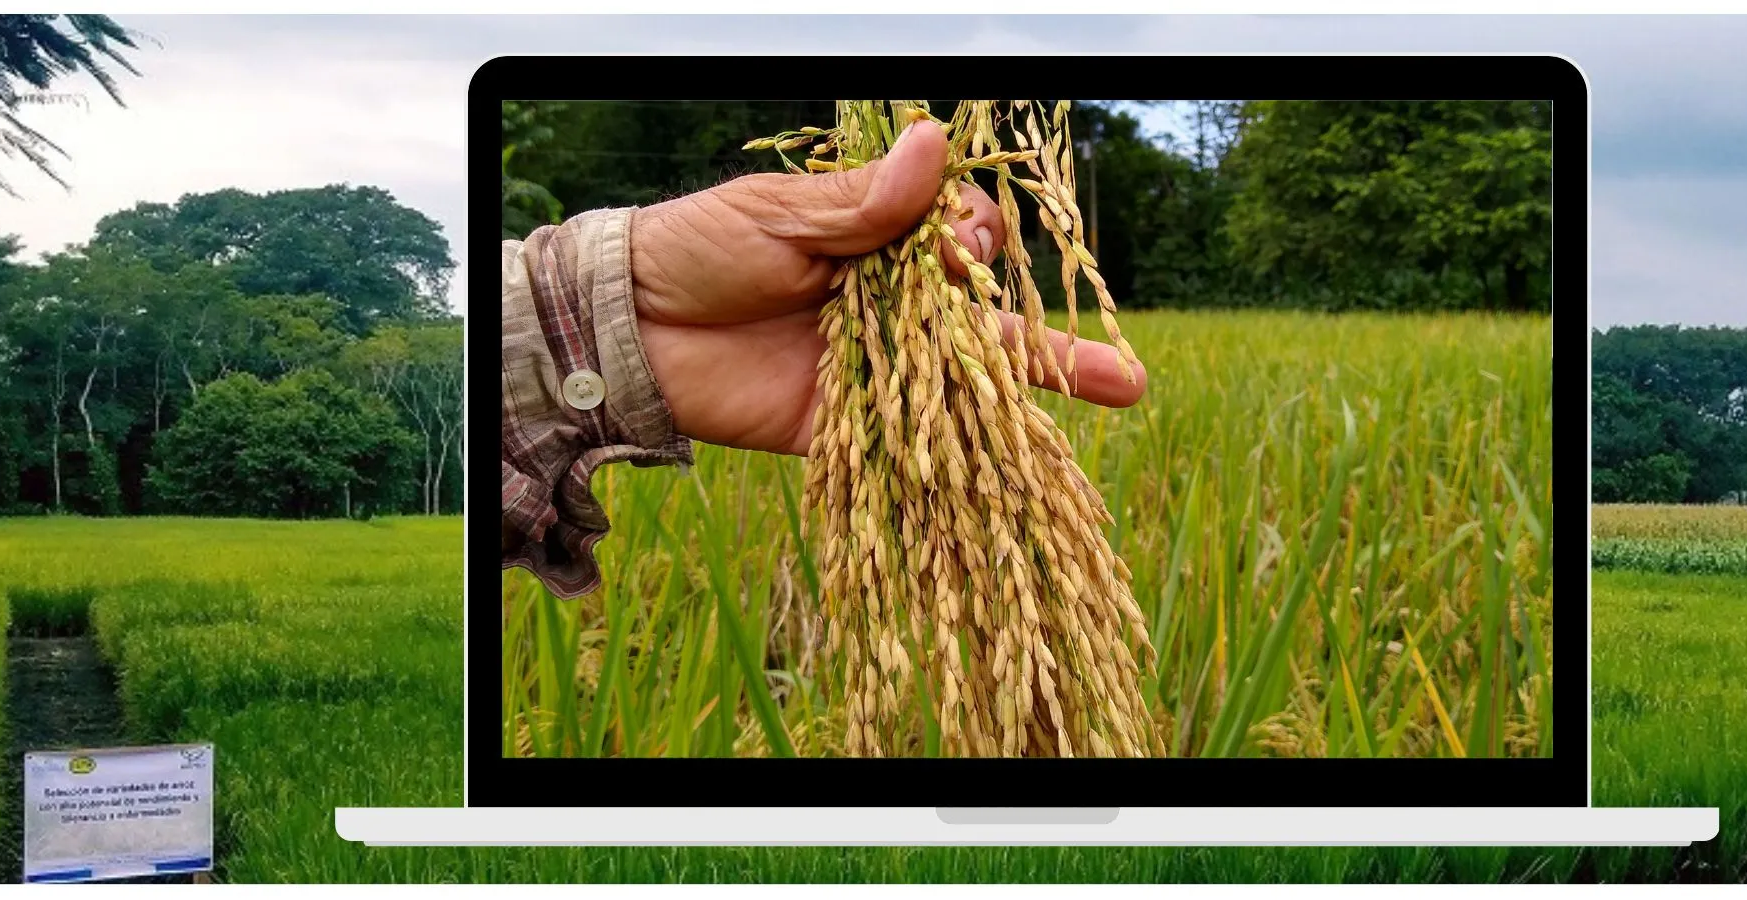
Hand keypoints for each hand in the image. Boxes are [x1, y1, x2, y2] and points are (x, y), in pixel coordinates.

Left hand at [625, 118, 1146, 456]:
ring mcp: (874, 369)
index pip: (959, 242)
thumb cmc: (698, 249)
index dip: (975, 245)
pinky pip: (909, 444)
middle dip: (1051, 343)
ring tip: (1119, 398)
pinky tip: (1016, 475)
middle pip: (984, 323)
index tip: (963, 247)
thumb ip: (863, 202)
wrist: (627, 329)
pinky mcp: (843, 428)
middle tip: (1119, 370)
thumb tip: (934, 144)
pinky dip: (957, 459)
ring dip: (1036, 398)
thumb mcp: (780, 215)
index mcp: (876, 242)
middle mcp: (888, 308)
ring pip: (965, 384)